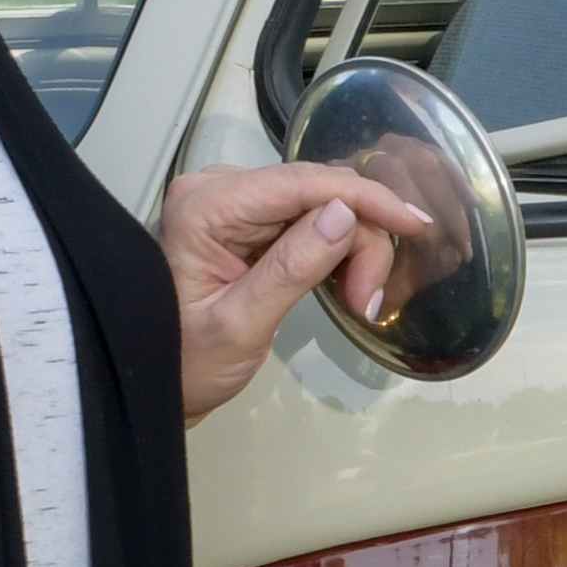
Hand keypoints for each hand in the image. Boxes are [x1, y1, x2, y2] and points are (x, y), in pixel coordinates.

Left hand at [156, 164, 407, 421]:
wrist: (152, 383)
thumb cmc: (185, 364)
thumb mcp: (240, 325)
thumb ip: (291, 268)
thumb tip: (344, 214)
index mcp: (206, 206)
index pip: (302, 182)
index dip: (366, 198)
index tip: (415, 225)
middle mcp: (218, 189)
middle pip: (317, 191)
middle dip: (360, 237)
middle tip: (369, 300)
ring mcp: (232, 203)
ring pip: (320, 204)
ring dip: (353, 247)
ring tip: (358, 301)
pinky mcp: (245, 222)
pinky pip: (307, 220)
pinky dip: (336, 250)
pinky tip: (346, 284)